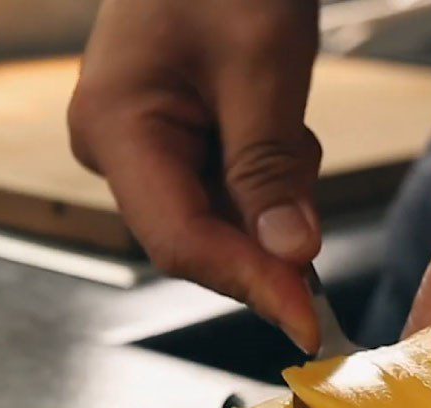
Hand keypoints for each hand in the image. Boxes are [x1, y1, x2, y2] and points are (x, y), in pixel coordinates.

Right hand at [69, 0, 321, 350]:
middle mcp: (118, 150)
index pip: (182, 240)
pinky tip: (276, 128)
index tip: (307, 323)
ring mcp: (143, 151)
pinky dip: (266, 184)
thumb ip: (270, 166)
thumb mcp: (262, 62)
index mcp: (118, 127)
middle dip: (266, 243)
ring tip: (289, 124)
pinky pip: (225, 195)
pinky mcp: (173, 148)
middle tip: (311, 214)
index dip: (249, 284)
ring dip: (272, 202)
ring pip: (220, 222)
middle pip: (199, 239)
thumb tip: (292, 255)